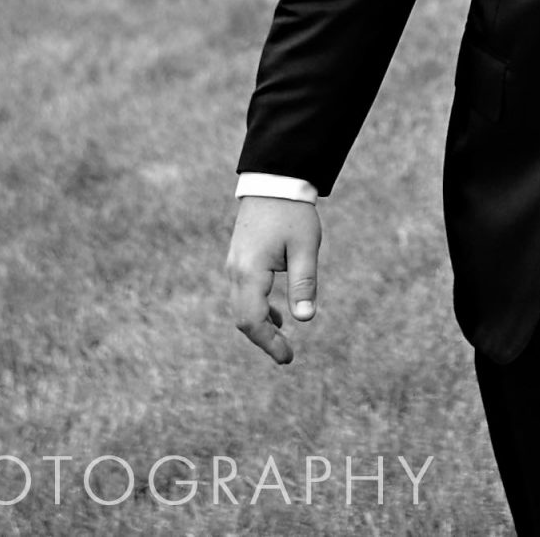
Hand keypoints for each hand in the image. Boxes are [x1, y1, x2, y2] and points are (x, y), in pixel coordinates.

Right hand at [223, 196, 321, 364]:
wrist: (273, 181)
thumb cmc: (292, 213)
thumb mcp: (304, 248)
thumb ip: (304, 283)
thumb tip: (305, 319)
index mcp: (249, 271)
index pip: (252, 320)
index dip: (269, 343)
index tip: (288, 358)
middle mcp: (235, 272)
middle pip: (243, 318)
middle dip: (264, 339)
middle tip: (287, 356)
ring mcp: (234, 265)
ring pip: (241, 307)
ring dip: (260, 325)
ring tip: (283, 341)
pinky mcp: (239, 260)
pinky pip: (243, 294)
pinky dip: (258, 309)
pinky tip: (279, 316)